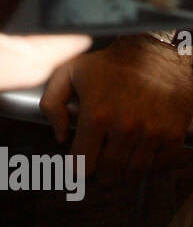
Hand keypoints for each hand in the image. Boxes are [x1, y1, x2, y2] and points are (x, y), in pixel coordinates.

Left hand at [41, 35, 192, 180]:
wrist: (158, 54)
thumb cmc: (113, 63)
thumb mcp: (69, 73)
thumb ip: (52, 103)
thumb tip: (59, 135)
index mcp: (98, 115)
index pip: (82, 163)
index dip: (77, 166)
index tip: (78, 163)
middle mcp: (125, 128)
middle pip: (108, 172)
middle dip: (99, 171)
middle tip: (98, 162)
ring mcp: (151, 133)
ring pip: (132, 172)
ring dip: (123, 171)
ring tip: (117, 160)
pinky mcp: (173, 135)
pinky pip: (158, 166)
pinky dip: (148, 165)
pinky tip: (139, 153)